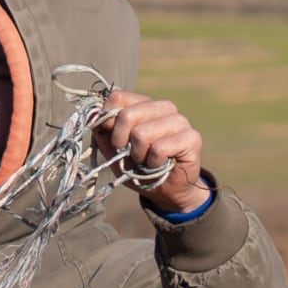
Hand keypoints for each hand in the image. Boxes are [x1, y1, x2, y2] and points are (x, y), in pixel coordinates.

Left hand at [93, 91, 209, 218]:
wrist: (164, 190)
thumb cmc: (138, 166)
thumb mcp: (113, 149)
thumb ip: (103, 130)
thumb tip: (95, 116)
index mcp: (144, 104)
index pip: (118, 98)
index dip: (107, 121)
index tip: (113, 140)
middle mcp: (163, 107)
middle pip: (127, 115)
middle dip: (121, 142)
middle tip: (130, 155)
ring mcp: (179, 120)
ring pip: (141, 134)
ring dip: (138, 156)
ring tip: (146, 161)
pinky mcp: (191, 137)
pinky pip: (159, 148)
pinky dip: (153, 163)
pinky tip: (159, 165)